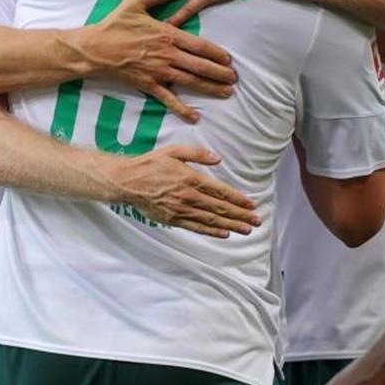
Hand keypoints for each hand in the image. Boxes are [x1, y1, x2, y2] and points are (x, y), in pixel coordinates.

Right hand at [89, 0, 236, 122]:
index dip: (216, 53)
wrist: (94, 49)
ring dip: (210, 88)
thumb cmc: (114, 25)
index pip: (199, 45)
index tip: (229, 59)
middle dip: (219, 73)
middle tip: (235, 79)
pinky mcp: (148, 85)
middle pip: (200, 66)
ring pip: (190, 82)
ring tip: (226, 93)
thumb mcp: (135, 3)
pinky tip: (195, 117)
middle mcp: (167, 55)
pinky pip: (168, 99)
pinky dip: (182, 109)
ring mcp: (158, 72)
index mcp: (167, 35)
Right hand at [111, 144, 261, 237]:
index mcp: (191, 179)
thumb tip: (218, 159)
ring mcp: (181, 210)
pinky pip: (196, 227)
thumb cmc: (151, 164)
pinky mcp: (173, 219)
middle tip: (256, 221)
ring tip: (246, 230)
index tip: (251, 204)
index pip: (221, 192)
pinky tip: (224, 234)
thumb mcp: (174, 151)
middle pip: (220, 209)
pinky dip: (212, 232)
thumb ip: (197, 153)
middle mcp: (189, 197)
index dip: (238, 199)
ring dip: (231, 226)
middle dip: (240, 215)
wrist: (128, 181)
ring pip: (211, 220)